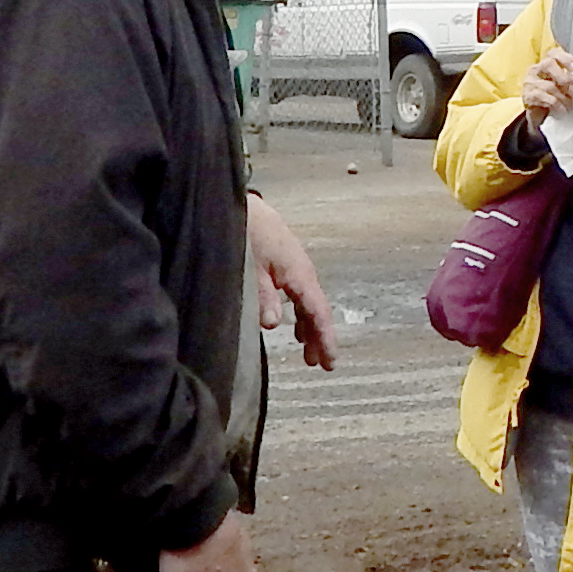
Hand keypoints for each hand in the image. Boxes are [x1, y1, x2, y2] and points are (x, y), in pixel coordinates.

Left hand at [245, 190, 338, 369]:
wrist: (243, 206)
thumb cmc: (248, 233)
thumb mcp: (251, 266)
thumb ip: (262, 295)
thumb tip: (272, 324)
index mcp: (299, 275)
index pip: (317, 313)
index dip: (325, 339)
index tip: (329, 362)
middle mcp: (303, 273)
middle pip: (316, 312)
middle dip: (320, 339)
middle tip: (322, 365)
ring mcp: (296, 269)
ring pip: (308, 305)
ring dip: (309, 330)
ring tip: (308, 355)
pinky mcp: (286, 266)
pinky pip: (300, 297)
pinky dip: (300, 316)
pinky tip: (295, 329)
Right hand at [516, 54, 572, 125]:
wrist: (539, 118)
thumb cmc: (554, 98)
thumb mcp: (563, 85)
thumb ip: (571, 77)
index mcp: (544, 64)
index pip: (554, 53)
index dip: (567, 59)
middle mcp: (534, 69)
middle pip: (549, 64)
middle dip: (566, 78)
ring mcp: (529, 82)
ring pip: (549, 85)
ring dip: (564, 97)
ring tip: (571, 106)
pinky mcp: (527, 96)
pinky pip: (543, 97)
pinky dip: (556, 104)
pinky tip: (563, 110)